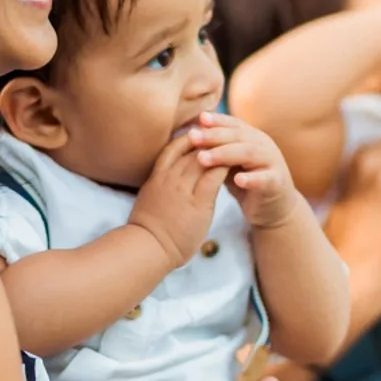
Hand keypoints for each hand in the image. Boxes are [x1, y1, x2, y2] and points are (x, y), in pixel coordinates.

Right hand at [129, 133, 228, 266]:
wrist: (147, 248)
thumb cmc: (146, 232)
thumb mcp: (148, 201)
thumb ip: (158, 189)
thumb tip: (161, 187)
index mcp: (156, 178)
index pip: (172, 149)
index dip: (187, 138)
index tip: (199, 133)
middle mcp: (169, 178)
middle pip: (190, 149)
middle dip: (206, 139)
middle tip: (223, 134)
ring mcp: (183, 188)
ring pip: (203, 158)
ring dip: (218, 150)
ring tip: (233, 145)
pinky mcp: (198, 202)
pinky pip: (214, 176)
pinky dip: (225, 166)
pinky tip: (235, 164)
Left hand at [188, 112, 299, 227]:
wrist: (273, 208)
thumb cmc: (246, 181)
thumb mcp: (229, 163)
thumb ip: (216, 149)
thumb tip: (190, 134)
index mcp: (251, 136)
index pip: (233, 123)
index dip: (216, 120)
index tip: (197, 119)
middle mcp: (263, 145)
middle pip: (237, 135)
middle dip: (213, 135)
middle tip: (192, 137)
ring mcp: (272, 162)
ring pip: (249, 153)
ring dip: (224, 154)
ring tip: (203, 159)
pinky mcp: (277, 182)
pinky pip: (265, 178)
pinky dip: (251, 179)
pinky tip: (238, 180)